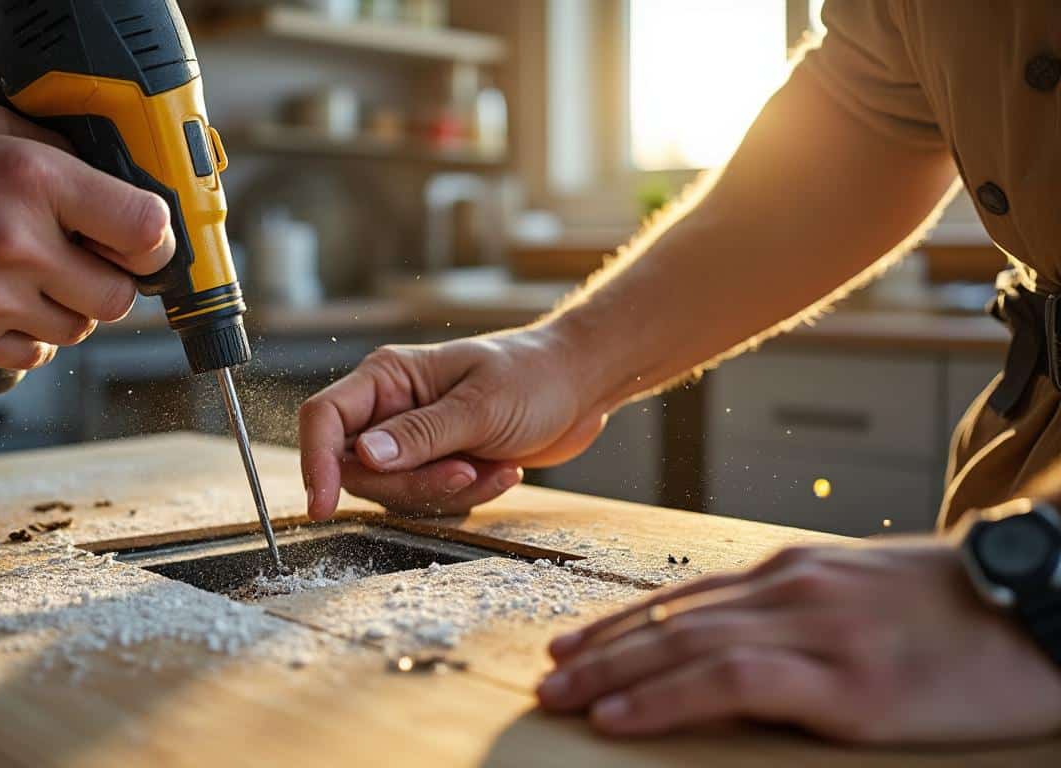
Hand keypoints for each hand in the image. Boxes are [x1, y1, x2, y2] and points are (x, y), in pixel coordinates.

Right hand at [0, 103, 174, 369]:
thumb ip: (62, 153)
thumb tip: (123, 188)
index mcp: (34, 181)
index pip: (144, 229)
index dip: (155, 243)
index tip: (145, 245)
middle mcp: (18, 244)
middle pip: (119, 296)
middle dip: (112, 282)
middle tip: (88, 265)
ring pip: (81, 329)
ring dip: (71, 310)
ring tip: (38, 281)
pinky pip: (38, 355)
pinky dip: (35, 337)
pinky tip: (12, 307)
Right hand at [298, 326, 607, 519]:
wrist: (580, 385)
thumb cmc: (534, 377)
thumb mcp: (480, 407)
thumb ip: (421, 435)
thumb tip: (362, 457)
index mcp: (387, 378)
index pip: (324, 419)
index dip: (316, 463)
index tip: (323, 506)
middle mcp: (390, 409)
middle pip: (359, 470)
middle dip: (413, 484)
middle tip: (464, 471)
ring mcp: (413, 441)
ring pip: (396, 493)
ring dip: (449, 492)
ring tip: (496, 466)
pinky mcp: (437, 465)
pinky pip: (431, 502)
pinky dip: (469, 497)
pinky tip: (504, 470)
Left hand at [537, 540, 1060, 743]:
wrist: (1041, 608)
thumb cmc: (959, 611)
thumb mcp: (866, 596)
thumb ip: (801, 612)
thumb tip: (743, 644)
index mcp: (796, 573)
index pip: (684, 598)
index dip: (621, 624)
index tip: (574, 645)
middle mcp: (792, 591)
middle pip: (670, 620)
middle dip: (601, 651)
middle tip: (547, 678)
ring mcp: (817, 632)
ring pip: (684, 647)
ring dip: (613, 675)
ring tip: (562, 698)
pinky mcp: (847, 682)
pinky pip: (730, 683)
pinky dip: (666, 698)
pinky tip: (623, 718)